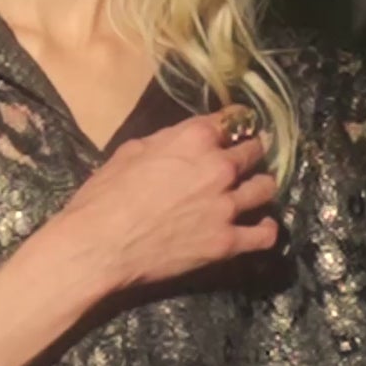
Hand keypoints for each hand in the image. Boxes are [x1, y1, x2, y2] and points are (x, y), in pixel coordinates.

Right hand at [59, 111, 279, 298]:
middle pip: (253, 152)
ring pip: (265, 189)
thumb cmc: (104, 196)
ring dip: (260, 187)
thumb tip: (179, 143)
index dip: (235, 123)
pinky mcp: (227, 241)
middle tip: (246, 160)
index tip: (236, 129)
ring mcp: (227, 206)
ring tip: (255, 191)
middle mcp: (219, 167)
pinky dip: (266, 229)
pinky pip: (264, 235)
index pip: (231, 120)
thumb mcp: (130, 151)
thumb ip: (165, 142)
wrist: (99, 245)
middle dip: (250, 154)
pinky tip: (263, 226)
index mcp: (194, 138)